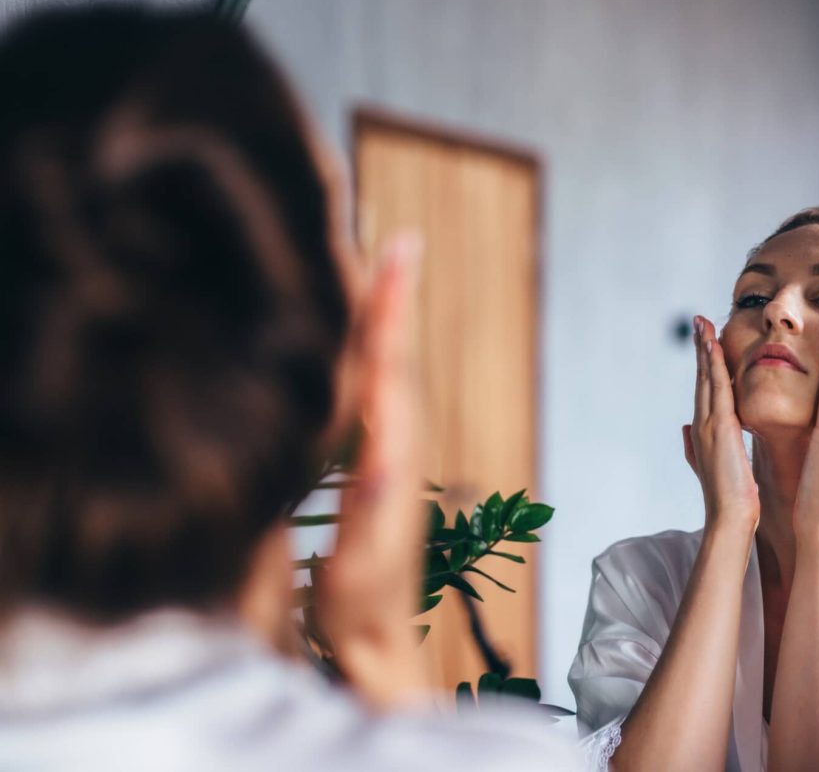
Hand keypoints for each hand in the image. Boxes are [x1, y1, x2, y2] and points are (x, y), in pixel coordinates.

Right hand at [314, 233, 429, 708]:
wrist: (377, 641)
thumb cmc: (362, 602)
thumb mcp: (363, 553)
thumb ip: (375, 500)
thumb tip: (385, 448)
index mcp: (394, 450)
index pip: (391, 362)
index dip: (391, 305)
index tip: (399, 247)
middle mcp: (401, 442)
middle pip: (394, 352)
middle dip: (390, 293)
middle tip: (390, 235)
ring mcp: (391, 452)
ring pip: (389, 368)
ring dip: (384, 317)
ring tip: (378, 265)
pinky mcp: (378, 464)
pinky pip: (377, 393)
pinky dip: (372, 354)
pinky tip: (360, 342)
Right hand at [682, 316, 759, 532]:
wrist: (731, 517)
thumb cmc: (731, 497)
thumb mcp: (714, 466)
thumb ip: (696, 446)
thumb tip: (685, 429)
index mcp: (703, 431)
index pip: (704, 390)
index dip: (704, 364)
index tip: (705, 340)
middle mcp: (701, 424)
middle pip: (701, 378)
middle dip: (701, 348)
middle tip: (700, 320)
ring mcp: (707, 424)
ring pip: (706, 378)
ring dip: (705, 349)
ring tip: (703, 323)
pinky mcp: (718, 427)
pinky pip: (716, 388)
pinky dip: (714, 366)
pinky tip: (714, 346)